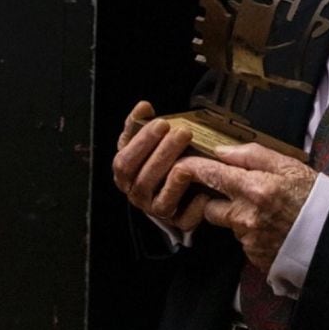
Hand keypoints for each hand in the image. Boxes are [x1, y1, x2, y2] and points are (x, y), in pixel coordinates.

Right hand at [112, 100, 212, 231]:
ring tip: (190, 159)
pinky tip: (204, 192)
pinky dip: (194, 207)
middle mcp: (138, 194)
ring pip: (161, 200)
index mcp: (126, 174)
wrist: (179, 188)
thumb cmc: (161, 159)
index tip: (161, 123)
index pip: (124, 162)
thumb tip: (143, 107)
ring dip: (176, 178)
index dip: (141, 143)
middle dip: (163, 154)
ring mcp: (158, 209)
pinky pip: (185, 219)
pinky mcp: (179, 221)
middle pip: (143, 179)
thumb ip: (140, 124)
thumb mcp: (146, 140)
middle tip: (182, 133)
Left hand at [155, 143, 316, 269]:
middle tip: (240, 193)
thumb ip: (252, 155)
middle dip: (218, 199)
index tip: (183, 165)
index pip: (211, 175)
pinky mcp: (254, 257)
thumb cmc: (314, 198)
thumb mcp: (288, 165)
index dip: (192, 169)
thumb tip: (221, 151)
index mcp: (255, 188)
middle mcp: (247, 216)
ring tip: (268, 212)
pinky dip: (253, 234)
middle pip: (210, 207)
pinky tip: (272, 228)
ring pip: (230, 224)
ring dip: (239, 217)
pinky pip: (244, 241)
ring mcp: (249, 240)